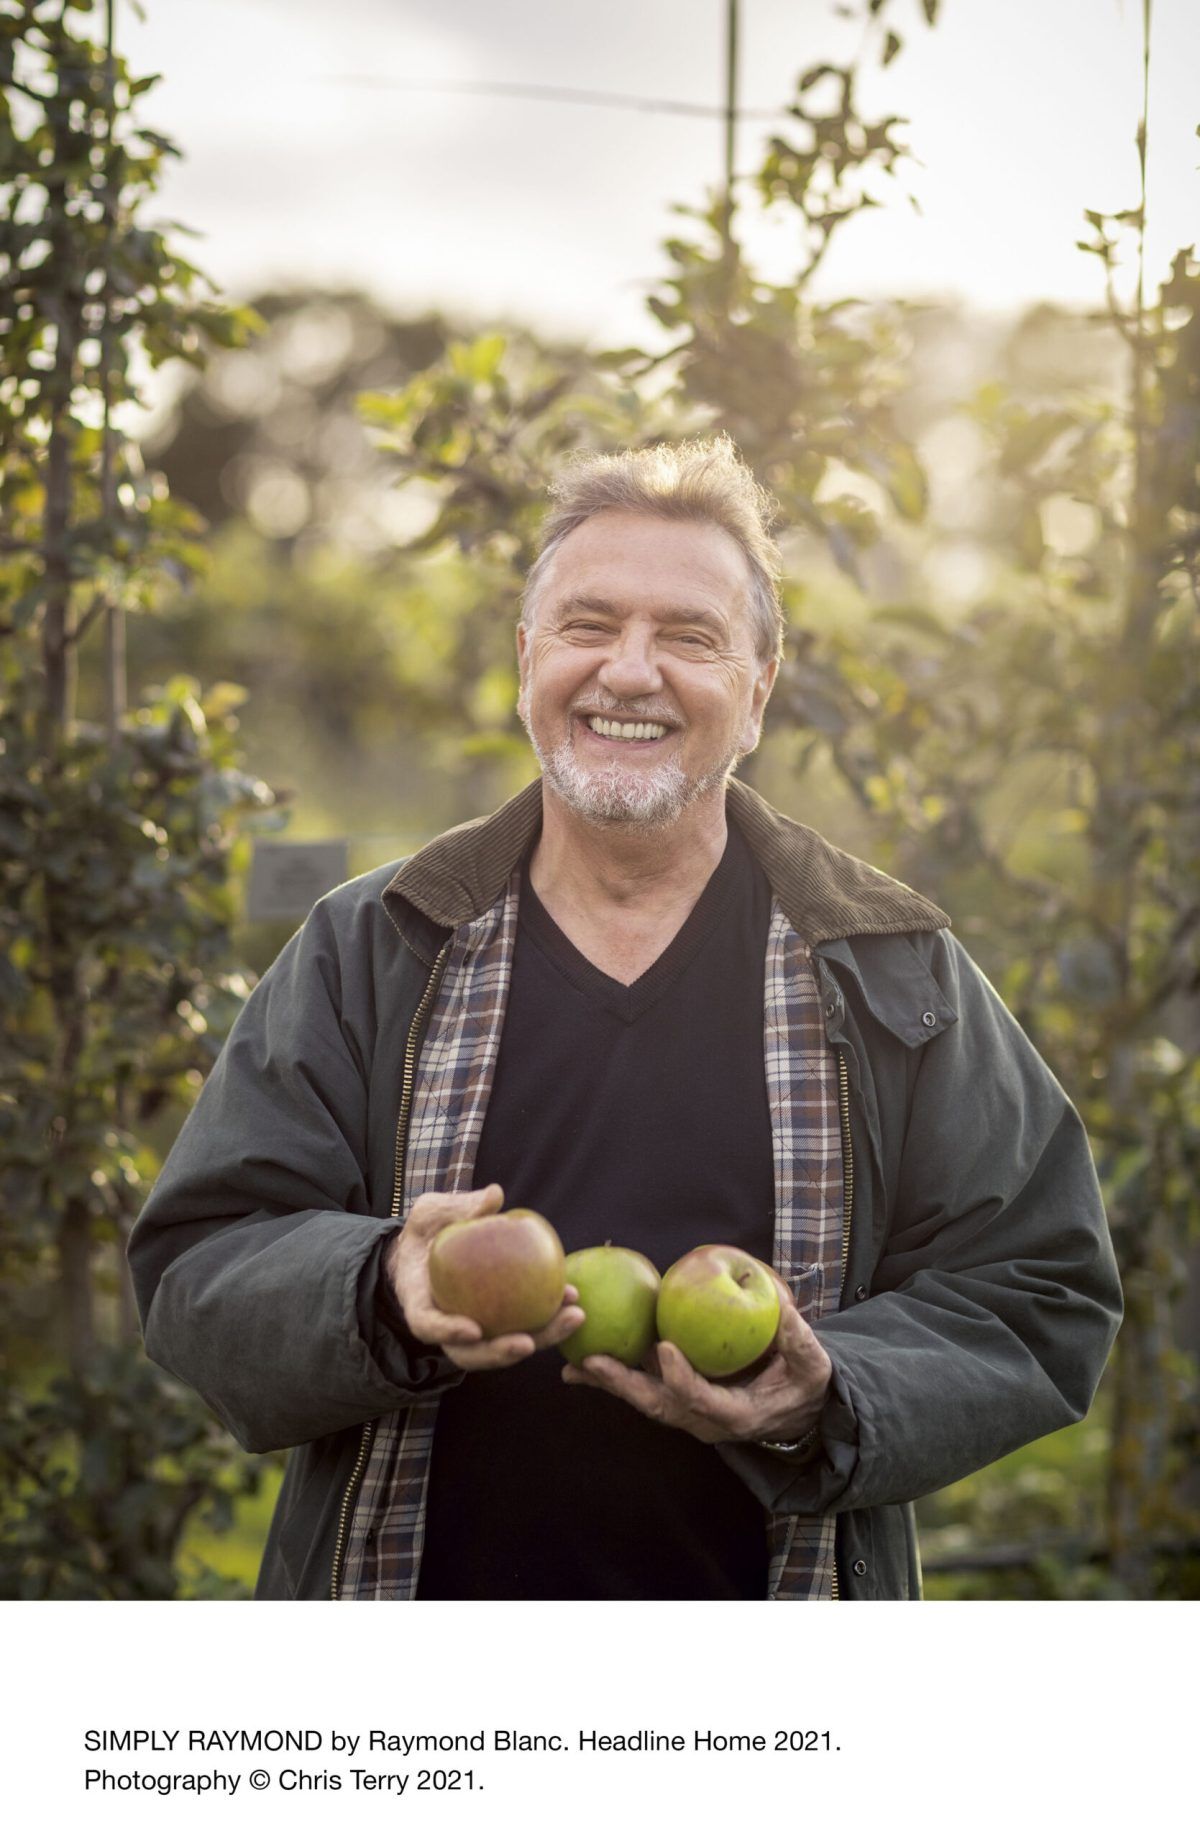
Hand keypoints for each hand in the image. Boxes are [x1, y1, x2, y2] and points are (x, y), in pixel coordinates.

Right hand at [384, 1182, 582, 1371]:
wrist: (431, 1245)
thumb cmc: (428, 1229)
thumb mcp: (432, 1212)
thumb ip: (457, 1208)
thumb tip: (495, 1195)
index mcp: (420, 1301)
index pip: (428, 1325)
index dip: (448, 1332)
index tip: (474, 1330)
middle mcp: (447, 1325)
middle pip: (472, 1352)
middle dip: (502, 1353)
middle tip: (529, 1343)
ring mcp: (475, 1327)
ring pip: (505, 1345)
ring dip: (541, 1337)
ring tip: (572, 1316)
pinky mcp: (501, 1320)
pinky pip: (523, 1324)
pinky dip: (548, 1316)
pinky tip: (573, 1298)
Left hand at [562, 1280, 831, 1444]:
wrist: (797, 1410)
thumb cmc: (805, 1384)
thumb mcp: (813, 1364)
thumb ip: (797, 1338)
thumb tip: (778, 1301)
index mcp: (735, 1414)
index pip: (701, 1400)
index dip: (681, 1378)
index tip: (665, 1348)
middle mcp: (704, 1420)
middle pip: (657, 1405)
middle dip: (623, 1386)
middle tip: (591, 1364)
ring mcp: (688, 1411)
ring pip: (643, 1398)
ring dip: (608, 1382)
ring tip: (572, 1365)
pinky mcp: (678, 1397)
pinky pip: (643, 1387)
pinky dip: (613, 1376)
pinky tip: (581, 1360)